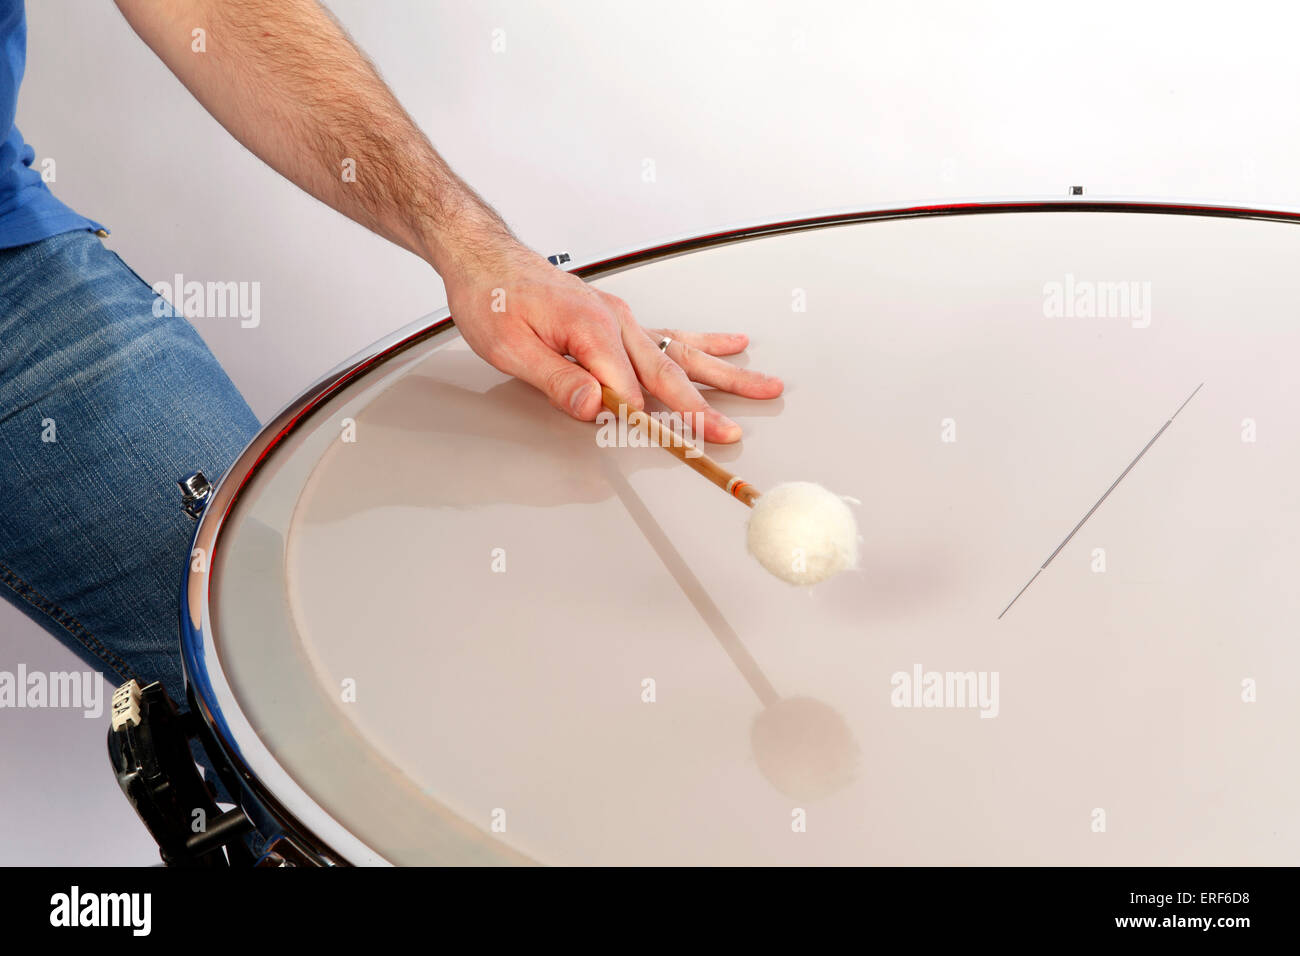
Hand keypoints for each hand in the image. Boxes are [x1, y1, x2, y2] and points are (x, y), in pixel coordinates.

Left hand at [442, 241, 783, 442]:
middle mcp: (615, 320)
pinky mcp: (618, 319)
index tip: (666, 446)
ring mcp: (621, 318)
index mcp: (591, 327)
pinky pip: (669, 335)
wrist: (485, 258)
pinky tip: (732, 345)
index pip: (626, 389)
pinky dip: (703, 344)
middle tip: (727, 435)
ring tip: (766, 386)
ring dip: (723, 375)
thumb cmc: (492, 298)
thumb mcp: (511, 348)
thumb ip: (557, 380)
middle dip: (701, 408)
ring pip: (680, 353)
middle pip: (668, 372)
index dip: (640, 422)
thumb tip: (596, 406)